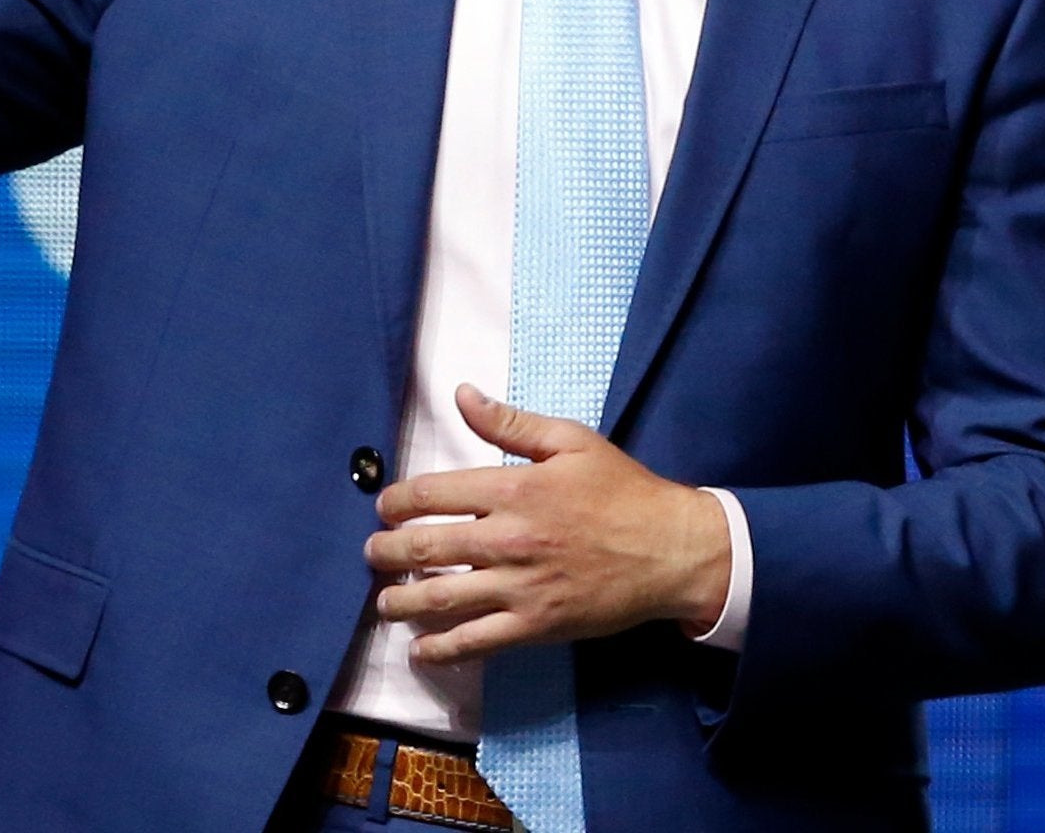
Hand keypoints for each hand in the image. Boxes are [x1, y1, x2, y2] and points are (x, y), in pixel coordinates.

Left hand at [362, 384, 729, 666]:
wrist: (672, 550)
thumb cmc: (622, 491)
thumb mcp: (571, 440)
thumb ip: (510, 421)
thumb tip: (462, 394)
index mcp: (514, 488)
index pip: (433, 493)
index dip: (397, 501)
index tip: (385, 507)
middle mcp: (509, 538)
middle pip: (428, 547)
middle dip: (389, 551)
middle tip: (373, 553)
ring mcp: (521, 587)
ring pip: (444, 597)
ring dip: (404, 600)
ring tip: (385, 599)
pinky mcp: (536, 625)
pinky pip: (478, 642)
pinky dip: (442, 649)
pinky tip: (420, 649)